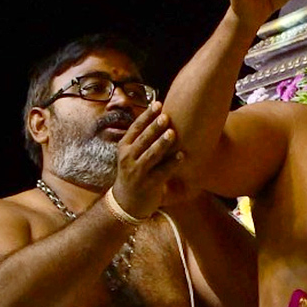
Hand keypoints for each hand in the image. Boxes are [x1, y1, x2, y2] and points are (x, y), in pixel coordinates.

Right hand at [111, 102, 187, 216]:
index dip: (147, 116)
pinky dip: (172, 164)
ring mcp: (137, 172)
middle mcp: (128, 158)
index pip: (135, 128)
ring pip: (151, 155)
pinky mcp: (148, 184)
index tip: (158, 104)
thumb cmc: (134, 172)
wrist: (127, 203)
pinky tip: (182, 156)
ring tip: (173, 133)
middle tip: (166, 116)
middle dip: (154, 127)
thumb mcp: (131, 154)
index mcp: (124, 147)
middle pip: (143, 140)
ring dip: (162, 144)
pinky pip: (162, 172)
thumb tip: (159, 115)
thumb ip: (142, 139)